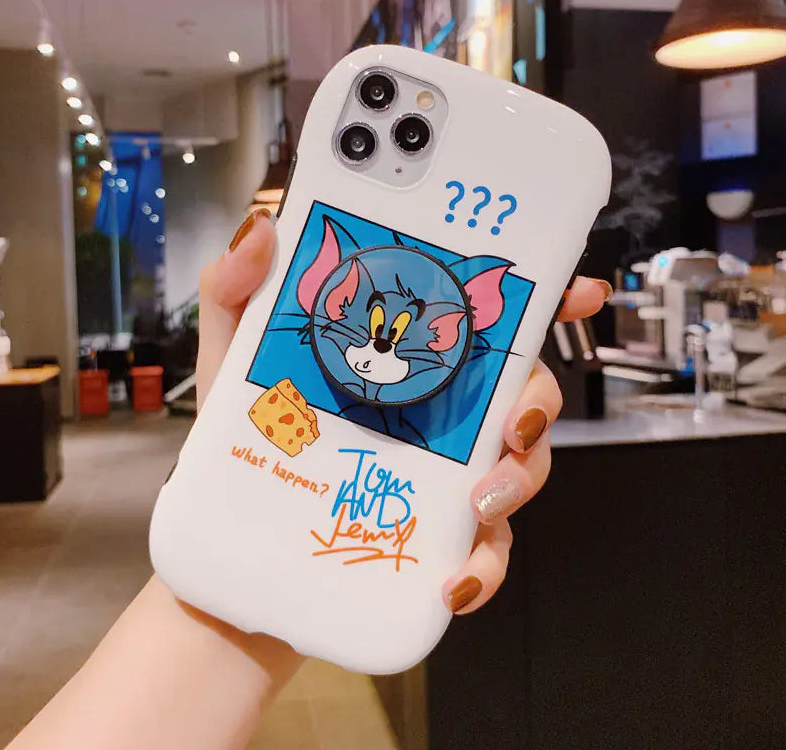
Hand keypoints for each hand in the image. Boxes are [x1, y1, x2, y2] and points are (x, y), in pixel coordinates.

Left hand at [198, 209, 610, 616]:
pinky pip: (486, 551)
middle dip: (538, 403)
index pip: (486, 324)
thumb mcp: (233, 359)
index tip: (580, 292)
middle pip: (524, 394)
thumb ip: (237, 293)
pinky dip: (485, 567)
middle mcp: (440, 415)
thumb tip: (261, 231)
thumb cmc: (244, 445)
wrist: (235, 552)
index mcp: (410, 363)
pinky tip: (455, 581)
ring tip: (479, 502)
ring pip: (521, 468)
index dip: (545, 303)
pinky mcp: (436, 540)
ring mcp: (444, 477)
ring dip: (520, 481)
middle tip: (513, 422)